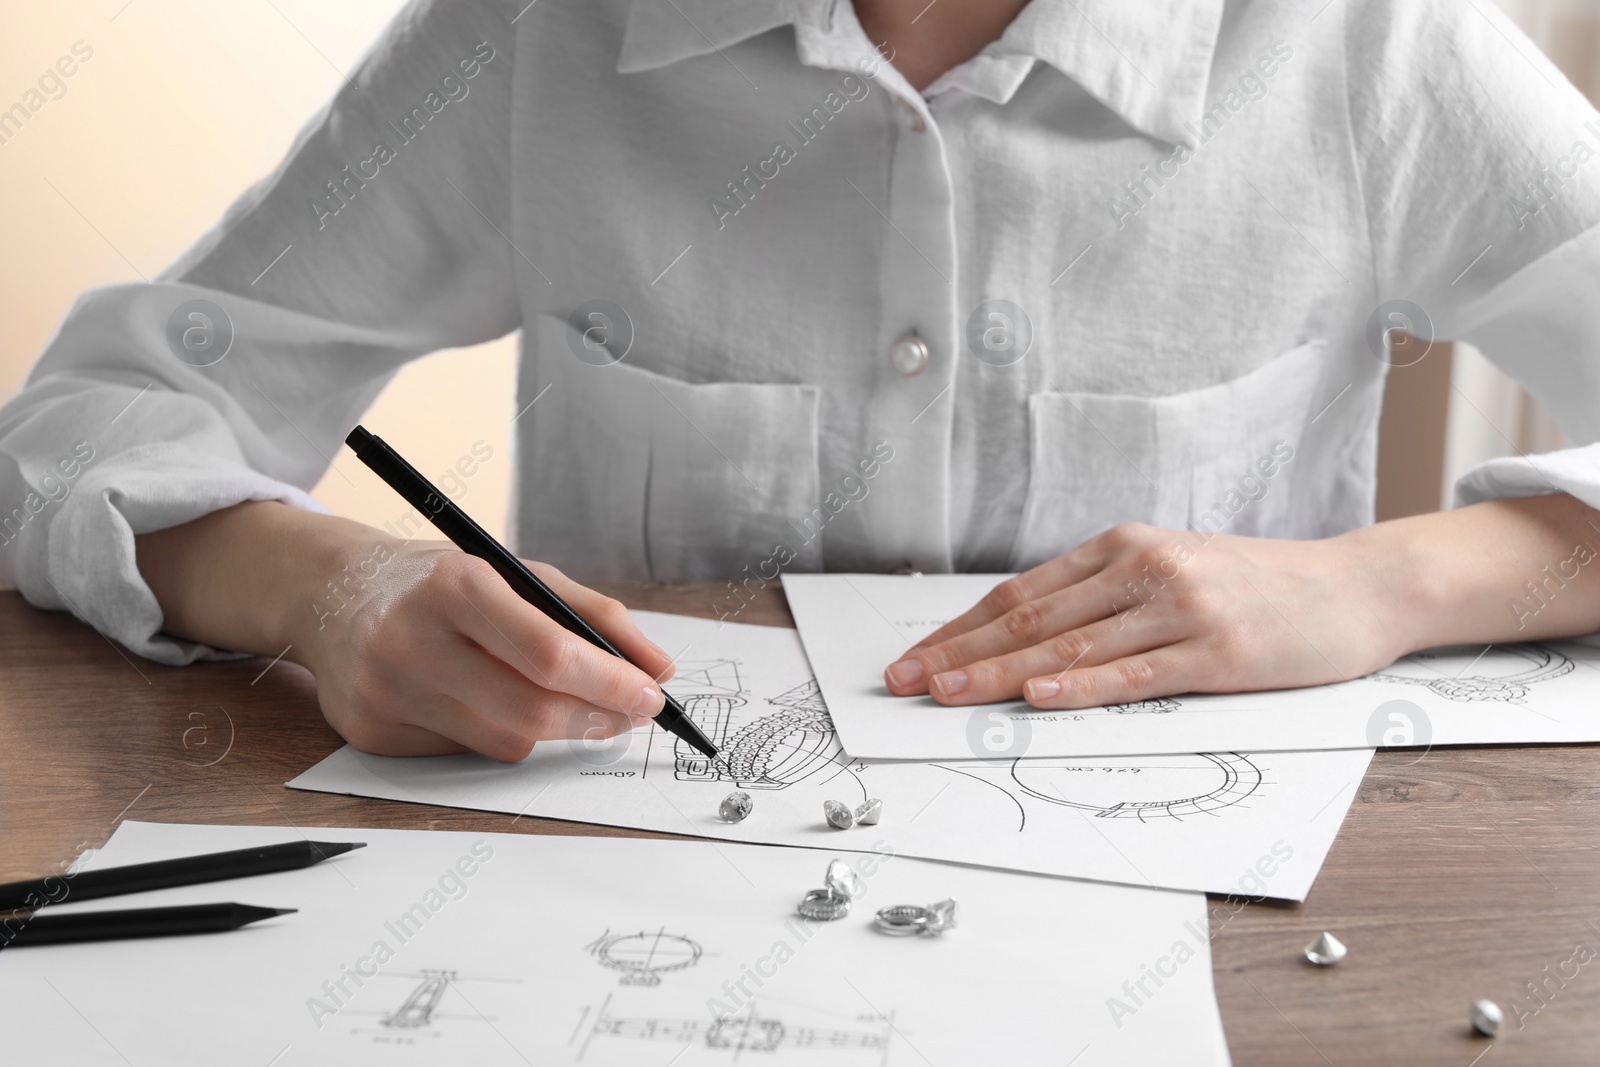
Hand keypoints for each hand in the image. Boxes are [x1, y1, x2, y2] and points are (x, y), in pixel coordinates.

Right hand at [301, 542, 676, 758]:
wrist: (331, 594)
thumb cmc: (438, 582)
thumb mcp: (514, 572)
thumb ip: (593, 614)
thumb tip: (658, 668)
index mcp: (453, 586)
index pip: (547, 652)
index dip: (608, 682)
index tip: (649, 695)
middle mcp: (410, 640)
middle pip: (529, 708)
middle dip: (594, 717)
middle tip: (628, 714)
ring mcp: (385, 693)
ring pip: (503, 741)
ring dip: (550, 729)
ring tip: (566, 704)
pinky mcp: (372, 733)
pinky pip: (464, 753)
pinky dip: (495, 733)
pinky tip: (488, 703)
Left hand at [882, 523, 1411, 708]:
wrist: (1356, 586)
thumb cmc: (1256, 588)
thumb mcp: (1171, 574)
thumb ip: (1104, 599)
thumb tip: (1025, 641)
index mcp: (1122, 549)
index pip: (1019, 593)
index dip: (959, 629)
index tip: (913, 660)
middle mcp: (1143, 569)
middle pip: (1030, 617)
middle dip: (958, 654)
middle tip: (903, 682)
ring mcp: (1181, 607)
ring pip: (1070, 645)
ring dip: (999, 673)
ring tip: (945, 695)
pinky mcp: (1218, 651)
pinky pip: (1136, 672)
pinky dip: (1083, 686)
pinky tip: (1040, 697)